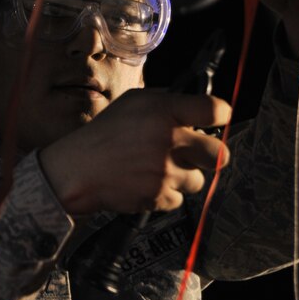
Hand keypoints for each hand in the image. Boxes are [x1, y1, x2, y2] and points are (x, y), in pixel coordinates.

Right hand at [39, 90, 230, 215]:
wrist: (78, 170)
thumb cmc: (104, 134)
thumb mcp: (133, 102)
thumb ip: (166, 101)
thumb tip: (192, 105)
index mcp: (164, 111)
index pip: (216, 110)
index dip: (220, 115)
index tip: (217, 120)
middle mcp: (168, 140)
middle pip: (219, 154)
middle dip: (210, 155)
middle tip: (195, 153)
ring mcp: (165, 171)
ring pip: (198, 179)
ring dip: (183, 175)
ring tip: (158, 168)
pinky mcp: (159, 196)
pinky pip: (178, 198)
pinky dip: (165, 193)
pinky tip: (146, 181)